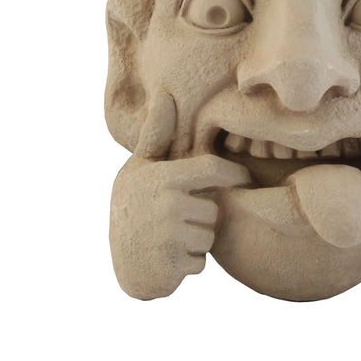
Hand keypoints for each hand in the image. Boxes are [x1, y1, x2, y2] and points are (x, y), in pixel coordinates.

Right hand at [109, 92, 249, 299]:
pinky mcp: (171, 265)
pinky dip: (190, 262)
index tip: (242, 178)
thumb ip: (158, 135)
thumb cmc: (134, 203)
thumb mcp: (141, 167)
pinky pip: (201, 260)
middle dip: (202, 214)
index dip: (233, 174)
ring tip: (172, 236)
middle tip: (177, 218)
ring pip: (210, 234)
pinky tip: (169, 256)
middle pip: (213, 207)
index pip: (213, 169)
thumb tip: (165, 95)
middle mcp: (166, 203)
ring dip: (197, 239)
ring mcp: (168, 236)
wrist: (118, 259)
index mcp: (162, 176)